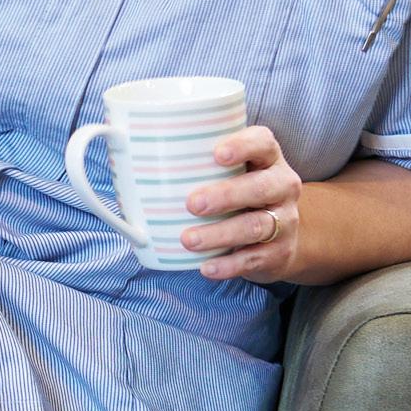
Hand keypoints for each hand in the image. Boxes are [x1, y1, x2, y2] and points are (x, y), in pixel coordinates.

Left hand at [179, 125, 300, 281]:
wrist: (282, 236)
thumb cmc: (241, 194)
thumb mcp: (231, 172)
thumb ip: (196, 161)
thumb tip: (126, 147)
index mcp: (268, 158)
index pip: (263, 143)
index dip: (243, 146)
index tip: (216, 154)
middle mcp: (282, 186)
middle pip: (261, 187)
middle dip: (226, 195)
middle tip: (192, 203)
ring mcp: (285, 221)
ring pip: (256, 226)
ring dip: (219, 234)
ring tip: (188, 240)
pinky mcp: (279, 252)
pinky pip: (254, 259)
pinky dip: (228, 265)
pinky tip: (206, 267)